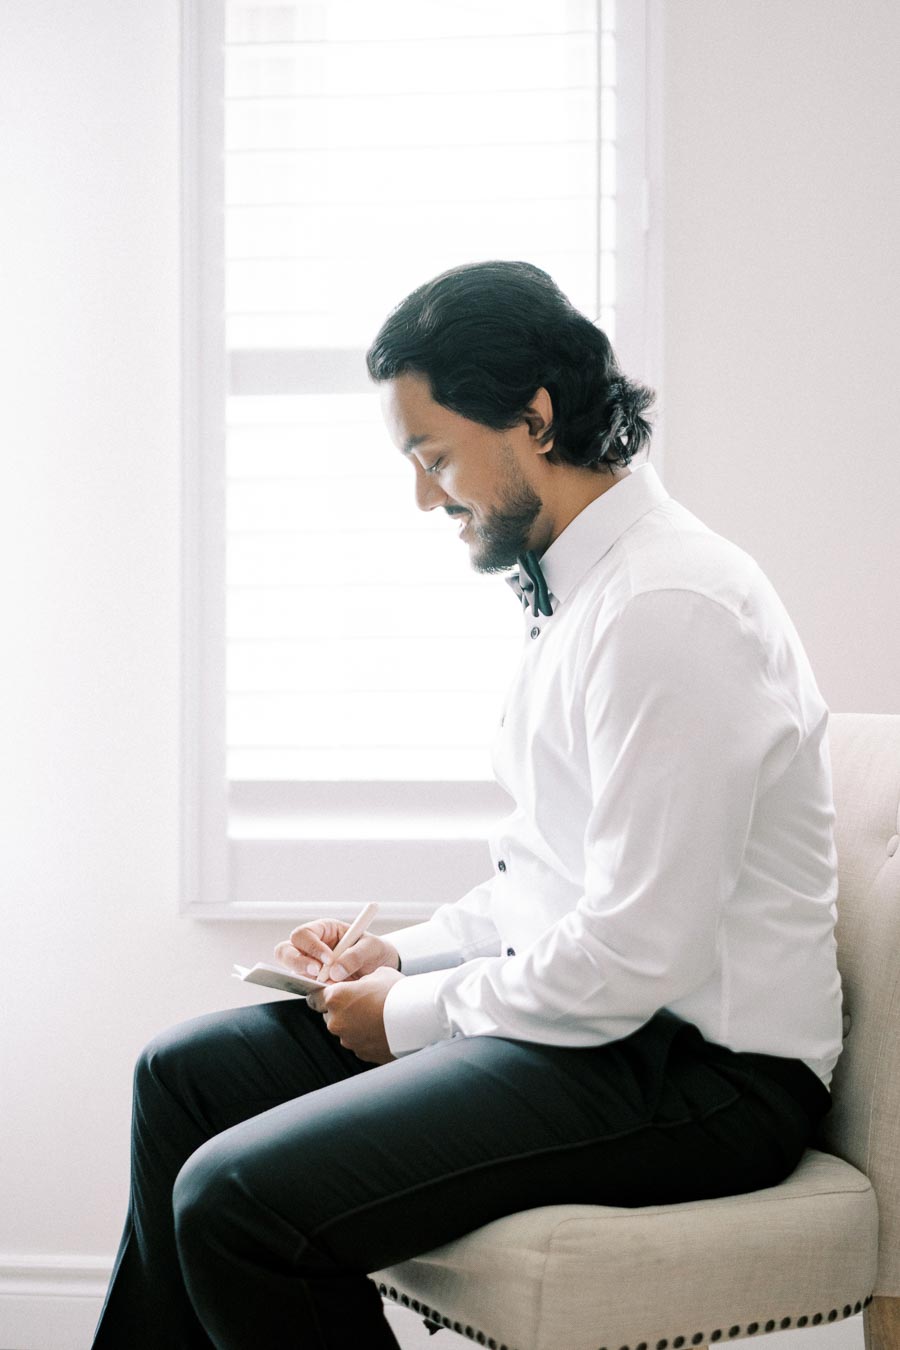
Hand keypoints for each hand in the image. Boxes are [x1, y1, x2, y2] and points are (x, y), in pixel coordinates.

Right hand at [274, 919, 400, 983]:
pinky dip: (315, 992)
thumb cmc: (375, 952)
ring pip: (291, 972)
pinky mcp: (314, 984)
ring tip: (329, 984)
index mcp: (323, 930)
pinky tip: (330, 993)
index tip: (329, 959)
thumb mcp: (372, 948)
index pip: (303, 934)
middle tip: (317, 972)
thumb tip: (335, 972)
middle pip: (285, 951)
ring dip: (306, 979)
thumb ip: (355, 956)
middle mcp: (311, 947)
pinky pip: (305, 988)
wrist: (383, 970)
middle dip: (297, 962)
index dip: (311, 946)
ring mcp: (310, 966)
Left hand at [307, 967, 404, 1064]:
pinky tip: (383, 1028)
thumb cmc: (397, 992)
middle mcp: (336, 1021)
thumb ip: (361, 981)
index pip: (315, 997)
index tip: (333, 993)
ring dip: (355, 1024)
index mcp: (336, 998)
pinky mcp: (361, 1053)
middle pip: (330, 1014)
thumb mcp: (377, 974)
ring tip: (378, 1016)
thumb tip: (359, 986)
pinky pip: (359, 1042)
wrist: (417, 1018)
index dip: (323, 994)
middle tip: (364, 1002)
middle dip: (343, 1009)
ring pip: (345, 1030)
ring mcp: (348, 1040)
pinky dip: (366, 1037)